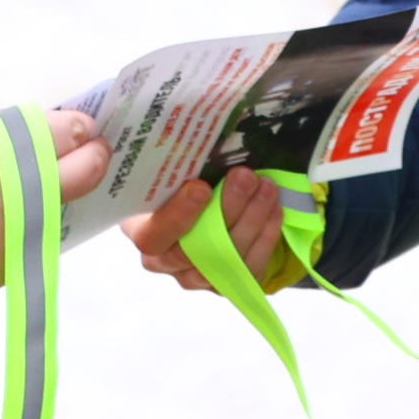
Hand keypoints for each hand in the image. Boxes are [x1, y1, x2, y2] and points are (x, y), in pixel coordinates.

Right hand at [0, 106, 108, 290]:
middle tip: (77, 148)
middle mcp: (29, 217)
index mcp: (26, 173)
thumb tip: (64, 130)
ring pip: (47, 218)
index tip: (88, 132)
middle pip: (76, 187)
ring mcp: (12, 252)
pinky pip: (17, 243)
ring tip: (21, 176)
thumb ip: (22, 128)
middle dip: (80, 165)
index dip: (88, 139)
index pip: (81, 153)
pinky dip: (12, 225)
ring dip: (45, 198)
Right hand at [124, 168, 296, 294]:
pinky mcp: (226, 282)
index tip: (201, 186)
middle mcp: (165, 262)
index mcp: (143, 232)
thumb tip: (197, 135)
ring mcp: (196, 277)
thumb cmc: (177, 186)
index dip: (179, 215)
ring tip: (267, 187)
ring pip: (227, 259)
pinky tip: (274, 210)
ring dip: (252, 220)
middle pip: (196, 250)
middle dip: (226, 210)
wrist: (197, 209)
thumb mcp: (169, 173)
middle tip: (245, 176)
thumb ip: (176, 166)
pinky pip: (249, 268)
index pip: (154, 236)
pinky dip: (266, 237)